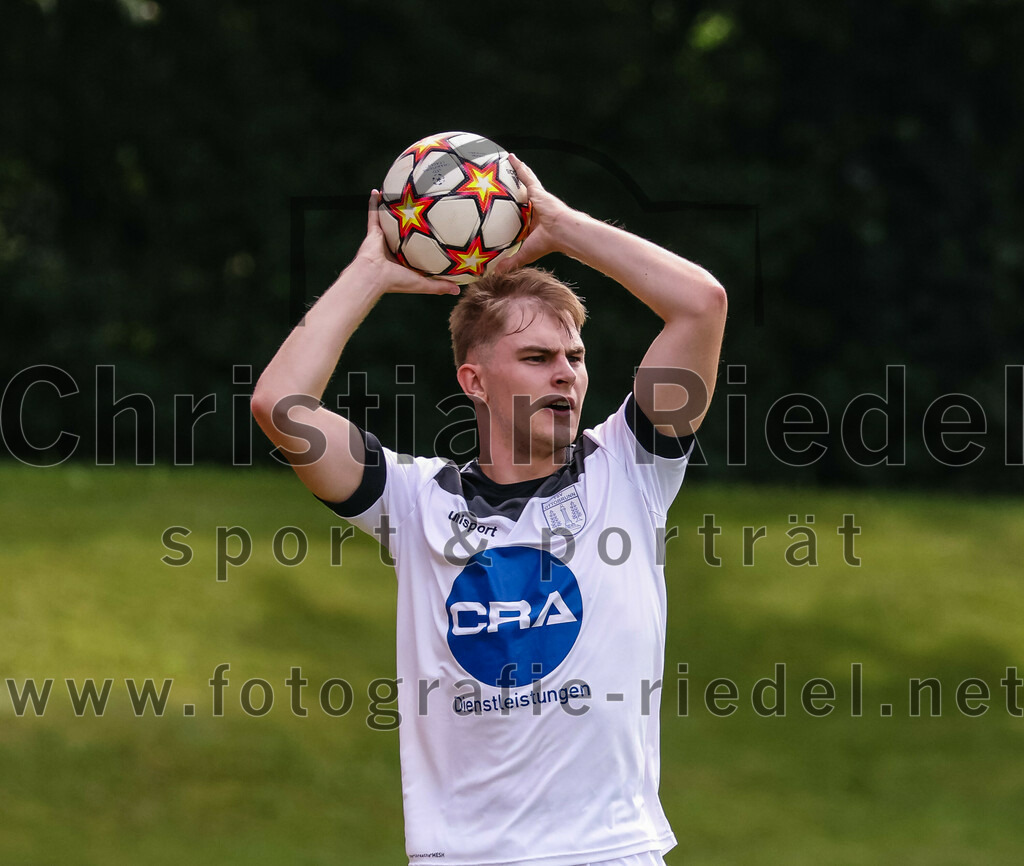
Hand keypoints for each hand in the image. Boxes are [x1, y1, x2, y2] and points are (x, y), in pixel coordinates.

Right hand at [355, 191, 460, 295]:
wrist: (373, 276)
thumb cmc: (396, 281)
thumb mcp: (422, 284)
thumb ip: (439, 286)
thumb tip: (458, 291)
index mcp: (403, 260)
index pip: (416, 250)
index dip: (424, 242)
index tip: (434, 233)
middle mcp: (393, 248)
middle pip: (403, 232)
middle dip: (409, 223)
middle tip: (420, 209)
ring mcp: (382, 239)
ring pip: (389, 221)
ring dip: (392, 210)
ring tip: (399, 196)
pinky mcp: (373, 232)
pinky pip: (374, 214)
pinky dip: (374, 203)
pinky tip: (377, 191)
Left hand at [495, 154, 575, 271]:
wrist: (563, 232)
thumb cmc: (548, 243)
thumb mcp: (525, 252)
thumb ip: (510, 261)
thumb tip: (494, 273)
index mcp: (532, 222)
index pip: (519, 215)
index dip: (512, 212)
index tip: (504, 210)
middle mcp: (534, 208)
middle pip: (520, 196)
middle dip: (512, 189)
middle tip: (501, 181)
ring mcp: (536, 198)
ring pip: (523, 183)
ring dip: (515, 173)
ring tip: (505, 162)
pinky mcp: (537, 190)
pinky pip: (525, 175)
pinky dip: (517, 166)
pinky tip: (509, 157)